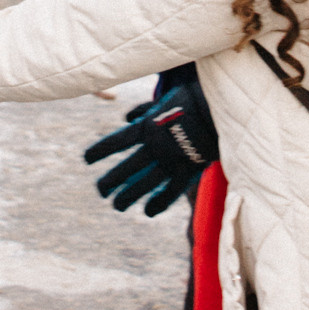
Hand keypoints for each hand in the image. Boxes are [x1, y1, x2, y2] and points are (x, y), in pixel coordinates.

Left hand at [83, 67, 216, 216]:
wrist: (221, 105)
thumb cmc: (194, 97)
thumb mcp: (165, 100)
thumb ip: (145, 111)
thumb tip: (126, 117)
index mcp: (148, 127)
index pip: (117, 142)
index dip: (100, 151)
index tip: (86, 160)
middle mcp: (155, 146)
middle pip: (126, 168)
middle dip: (110, 180)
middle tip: (100, 190)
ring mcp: (171, 159)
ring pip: (144, 183)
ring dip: (128, 196)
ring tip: (116, 206)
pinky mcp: (189, 169)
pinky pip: (171, 190)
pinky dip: (159, 202)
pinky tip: (147, 212)